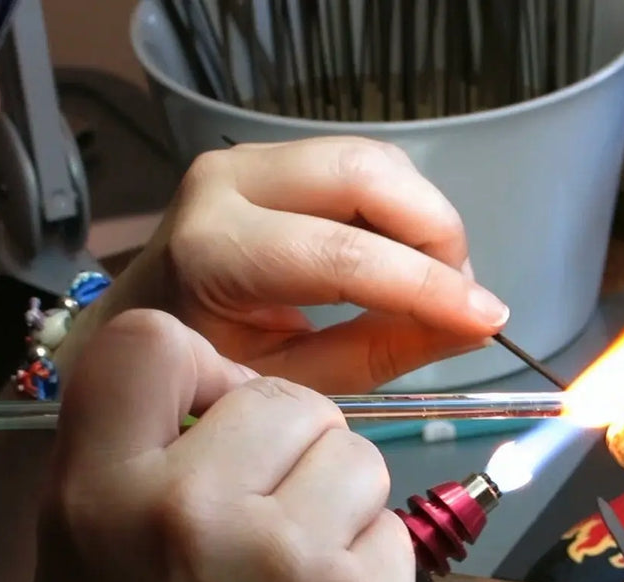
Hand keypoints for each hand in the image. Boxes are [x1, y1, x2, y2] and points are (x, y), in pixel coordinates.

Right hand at [27, 310, 412, 581]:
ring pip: (356, 452)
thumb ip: (121, 479)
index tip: (217, 408)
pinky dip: (374, 564)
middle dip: (293, 443)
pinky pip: (392, 527)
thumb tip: (197, 400)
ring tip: (301, 572)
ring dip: (341, 499)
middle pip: (284, 396)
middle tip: (274, 511)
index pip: (148, 342)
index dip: (200, 365)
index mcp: (93, 501)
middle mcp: (185, 511)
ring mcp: (282, 554)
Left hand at [69, 137, 508, 392]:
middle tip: (462, 295)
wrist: (135, 333)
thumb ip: (381, 350)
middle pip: (364, 173)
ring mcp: (246, 160)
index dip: (426, 285)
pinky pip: (362, 166)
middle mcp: (226, 183)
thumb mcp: (294, 382)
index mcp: (213, 252)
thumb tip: (473, 325)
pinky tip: (409, 261)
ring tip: (439, 284)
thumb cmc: (207, 373)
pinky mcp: (271, 157)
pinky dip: (403, 209)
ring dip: (425, 218)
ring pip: (372, 161)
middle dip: (435, 231)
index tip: (488, 319)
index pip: (341, 253)